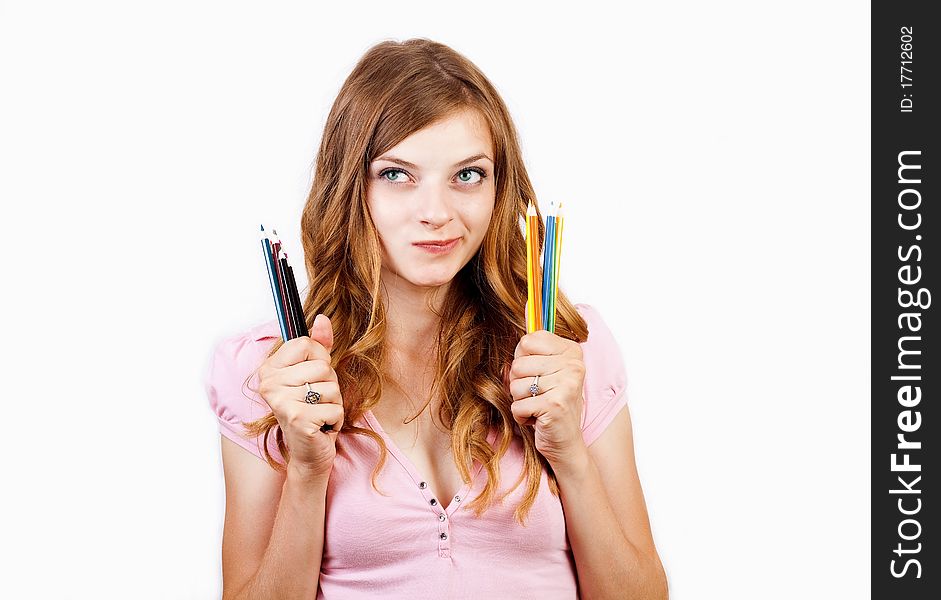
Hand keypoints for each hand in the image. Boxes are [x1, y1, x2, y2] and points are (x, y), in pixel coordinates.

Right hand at [256, 314, 343, 480]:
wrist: (309, 452)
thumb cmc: (311, 410)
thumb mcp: (315, 374)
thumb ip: (319, 345)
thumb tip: (322, 318)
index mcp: (269, 368)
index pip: (306, 343)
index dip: (320, 358)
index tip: (312, 376)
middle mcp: (269, 384)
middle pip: (322, 366)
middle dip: (330, 385)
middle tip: (317, 402)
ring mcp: (281, 402)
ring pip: (331, 387)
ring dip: (334, 404)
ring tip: (319, 414)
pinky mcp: (297, 419)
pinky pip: (335, 408)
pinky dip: (335, 419)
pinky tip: (321, 427)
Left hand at [508, 330, 587, 469]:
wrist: (566, 441)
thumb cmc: (550, 403)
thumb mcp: (546, 372)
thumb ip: (530, 354)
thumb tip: (504, 340)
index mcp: (571, 352)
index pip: (528, 341)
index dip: (522, 359)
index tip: (536, 374)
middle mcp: (573, 366)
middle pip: (518, 364)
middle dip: (518, 383)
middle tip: (535, 395)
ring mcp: (566, 385)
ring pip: (515, 385)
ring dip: (520, 400)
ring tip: (536, 406)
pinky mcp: (554, 406)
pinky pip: (517, 405)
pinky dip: (521, 416)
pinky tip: (536, 419)